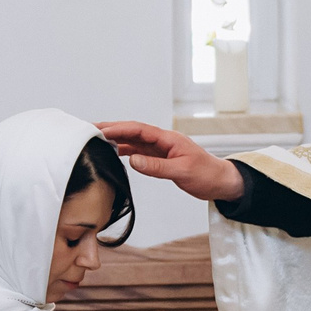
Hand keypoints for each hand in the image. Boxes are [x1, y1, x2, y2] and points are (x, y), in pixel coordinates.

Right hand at [96, 120, 245, 202]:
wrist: (221, 182)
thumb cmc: (207, 174)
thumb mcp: (182, 172)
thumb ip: (157, 167)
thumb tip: (133, 160)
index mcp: (169, 139)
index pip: (139, 130)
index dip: (119, 129)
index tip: (100, 131)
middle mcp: (163, 141)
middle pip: (133, 131)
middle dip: (112, 128)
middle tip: (90, 128)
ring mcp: (161, 149)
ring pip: (134, 141)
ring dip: (116, 139)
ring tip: (96, 139)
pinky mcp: (161, 158)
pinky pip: (139, 151)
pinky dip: (125, 150)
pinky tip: (114, 152)